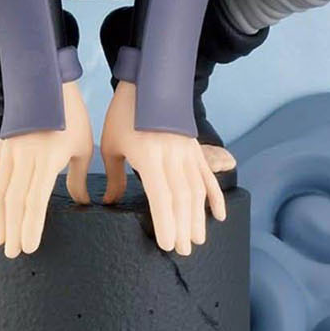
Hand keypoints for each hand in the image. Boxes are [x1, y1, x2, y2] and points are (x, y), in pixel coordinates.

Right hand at [0, 82, 91, 256]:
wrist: (47, 82)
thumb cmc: (70, 115)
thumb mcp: (81, 146)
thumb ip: (78, 178)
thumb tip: (81, 202)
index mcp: (48, 159)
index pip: (36, 200)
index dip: (31, 225)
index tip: (29, 247)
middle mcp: (25, 158)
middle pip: (15, 201)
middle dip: (13, 229)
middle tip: (12, 253)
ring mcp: (9, 152)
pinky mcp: (1, 147)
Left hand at [100, 81, 226, 254]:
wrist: (150, 79)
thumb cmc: (125, 112)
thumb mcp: (112, 144)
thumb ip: (114, 176)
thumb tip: (110, 202)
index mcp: (149, 156)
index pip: (160, 196)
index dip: (165, 222)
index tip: (168, 245)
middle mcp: (172, 156)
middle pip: (181, 198)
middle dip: (183, 227)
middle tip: (183, 251)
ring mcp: (187, 151)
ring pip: (196, 190)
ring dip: (198, 217)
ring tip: (198, 240)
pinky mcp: (194, 147)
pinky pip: (207, 175)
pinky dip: (215, 195)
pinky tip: (219, 215)